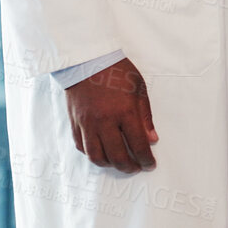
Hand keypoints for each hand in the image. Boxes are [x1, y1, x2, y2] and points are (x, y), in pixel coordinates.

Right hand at [65, 57, 157, 173]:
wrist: (87, 60)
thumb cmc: (117, 71)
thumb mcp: (139, 89)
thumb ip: (145, 116)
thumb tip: (152, 139)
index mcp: (125, 112)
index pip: (138, 145)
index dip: (146, 159)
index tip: (150, 164)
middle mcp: (105, 122)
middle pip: (117, 157)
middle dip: (129, 167)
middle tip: (136, 167)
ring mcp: (87, 124)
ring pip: (97, 157)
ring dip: (110, 165)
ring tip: (119, 163)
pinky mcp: (75, 123)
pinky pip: (82, 147)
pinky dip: (93, 154)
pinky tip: (102, 152)